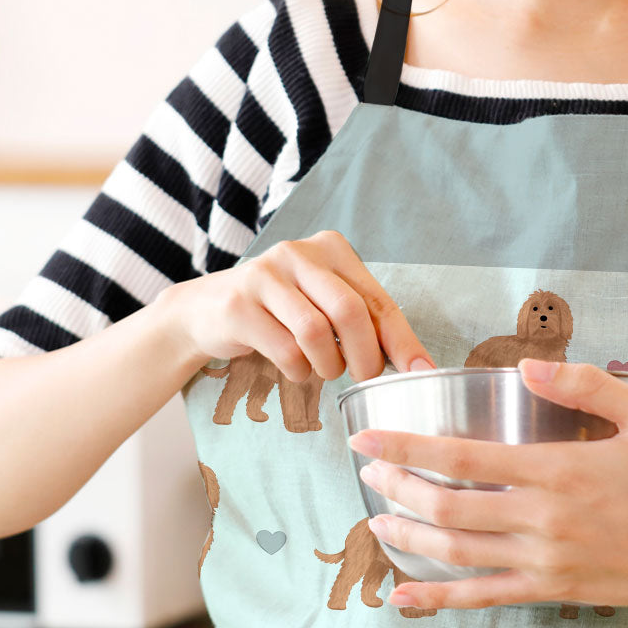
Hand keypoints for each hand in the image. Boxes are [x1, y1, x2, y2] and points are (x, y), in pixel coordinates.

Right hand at [156, 230, 436, 381]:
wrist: (206, 311)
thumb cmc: (280, 312)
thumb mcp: (323, 304)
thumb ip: (364, 321)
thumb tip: (416, 362)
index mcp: (331, 249)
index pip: (377, 299)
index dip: (402, 340)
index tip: (421, 371)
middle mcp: (298, 253)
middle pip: (350, 312)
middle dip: (366, 357)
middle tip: (364, 379)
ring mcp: (265, 275)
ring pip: (316, 333)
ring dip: (328, 366)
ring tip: (324, 372)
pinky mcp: (239, 305)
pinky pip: (285, 350)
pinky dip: (298, 371)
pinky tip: (295, 369)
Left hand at [350, 358, 627, 615]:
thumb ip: (585, 384)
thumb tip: (525, 366)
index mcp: (559, 471)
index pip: (462, 458)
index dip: (406, 447)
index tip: (365, 437)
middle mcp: (543, 521)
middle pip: (447, 507)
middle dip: (397, 488)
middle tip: (366, 471)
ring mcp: (545, 563)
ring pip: (457, 553)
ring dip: (409, 537)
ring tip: (377, 521)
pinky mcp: (553, 591)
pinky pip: (484, 597)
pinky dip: (439, 600)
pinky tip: (404, 599)